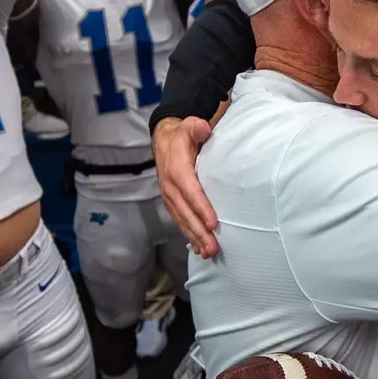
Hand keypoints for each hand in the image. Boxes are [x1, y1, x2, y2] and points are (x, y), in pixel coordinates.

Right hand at [153, 116, 217, 257]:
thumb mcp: (188, 126)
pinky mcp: (171, 202)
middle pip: (185, 212)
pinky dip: (188, 234)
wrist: (164, 140)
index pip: (191, 191)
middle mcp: (170, 186)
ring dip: (194, 237)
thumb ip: (196, 127)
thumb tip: (203, 128)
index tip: (213, 223)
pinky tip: (198, 248)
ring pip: (182, 220)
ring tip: (208, 252)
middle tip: (213, 248)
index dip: (201, 208)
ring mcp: (169, 196)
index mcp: (177, 170)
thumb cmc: (182, 135)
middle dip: (199, 231)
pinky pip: (179, 220)